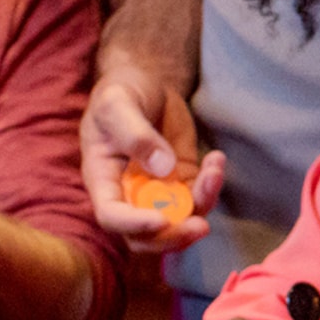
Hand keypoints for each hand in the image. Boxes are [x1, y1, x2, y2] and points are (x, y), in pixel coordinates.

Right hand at [78, 66, 219, 256]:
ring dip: (201, 205)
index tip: (160, 219)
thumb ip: (135, 135)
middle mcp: (129, 193)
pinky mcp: (182, 180)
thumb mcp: (118, 104)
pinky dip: (212, 184)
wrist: (143, 83)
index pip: (112, 216)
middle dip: (173, 236)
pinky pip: (198, 195)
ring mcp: (157, 190)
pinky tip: (216, 159)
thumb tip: (163, 169)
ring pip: (179, 219)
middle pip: (146, 235)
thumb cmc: (120, 93)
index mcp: (103, 180)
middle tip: (200, 226)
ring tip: (214, 172)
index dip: (133, 225)